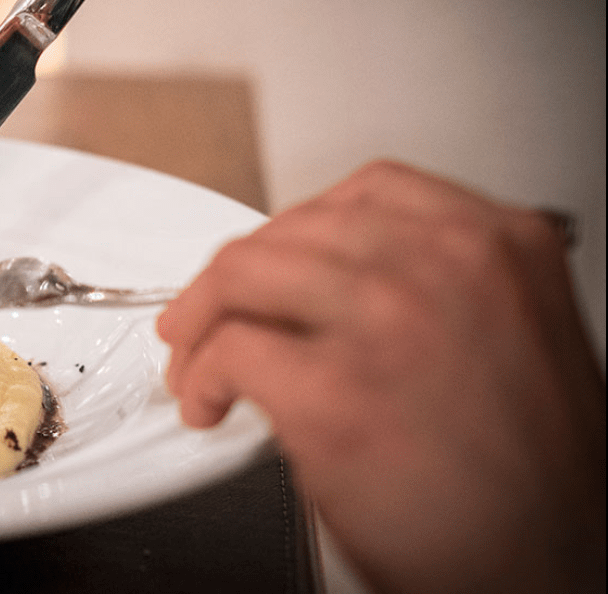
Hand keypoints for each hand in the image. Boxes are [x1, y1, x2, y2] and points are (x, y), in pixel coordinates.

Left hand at [156, 160, 605, 593]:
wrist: (555, 568)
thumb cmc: (534, 478)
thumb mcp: (509, 337)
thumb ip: (433, 289)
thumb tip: (331, 287)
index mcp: (500, 245)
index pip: (366, 192)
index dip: (297, 231)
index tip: (270, 261)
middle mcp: (444, 266)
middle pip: (289, 231)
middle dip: (233, 279)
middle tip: (205, 316)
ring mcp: (385, 320)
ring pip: (242, 275)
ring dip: (199, 320)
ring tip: (193, 361)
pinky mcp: (332, 393)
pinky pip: (228, 351)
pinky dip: (201, 378)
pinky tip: (211, 403)